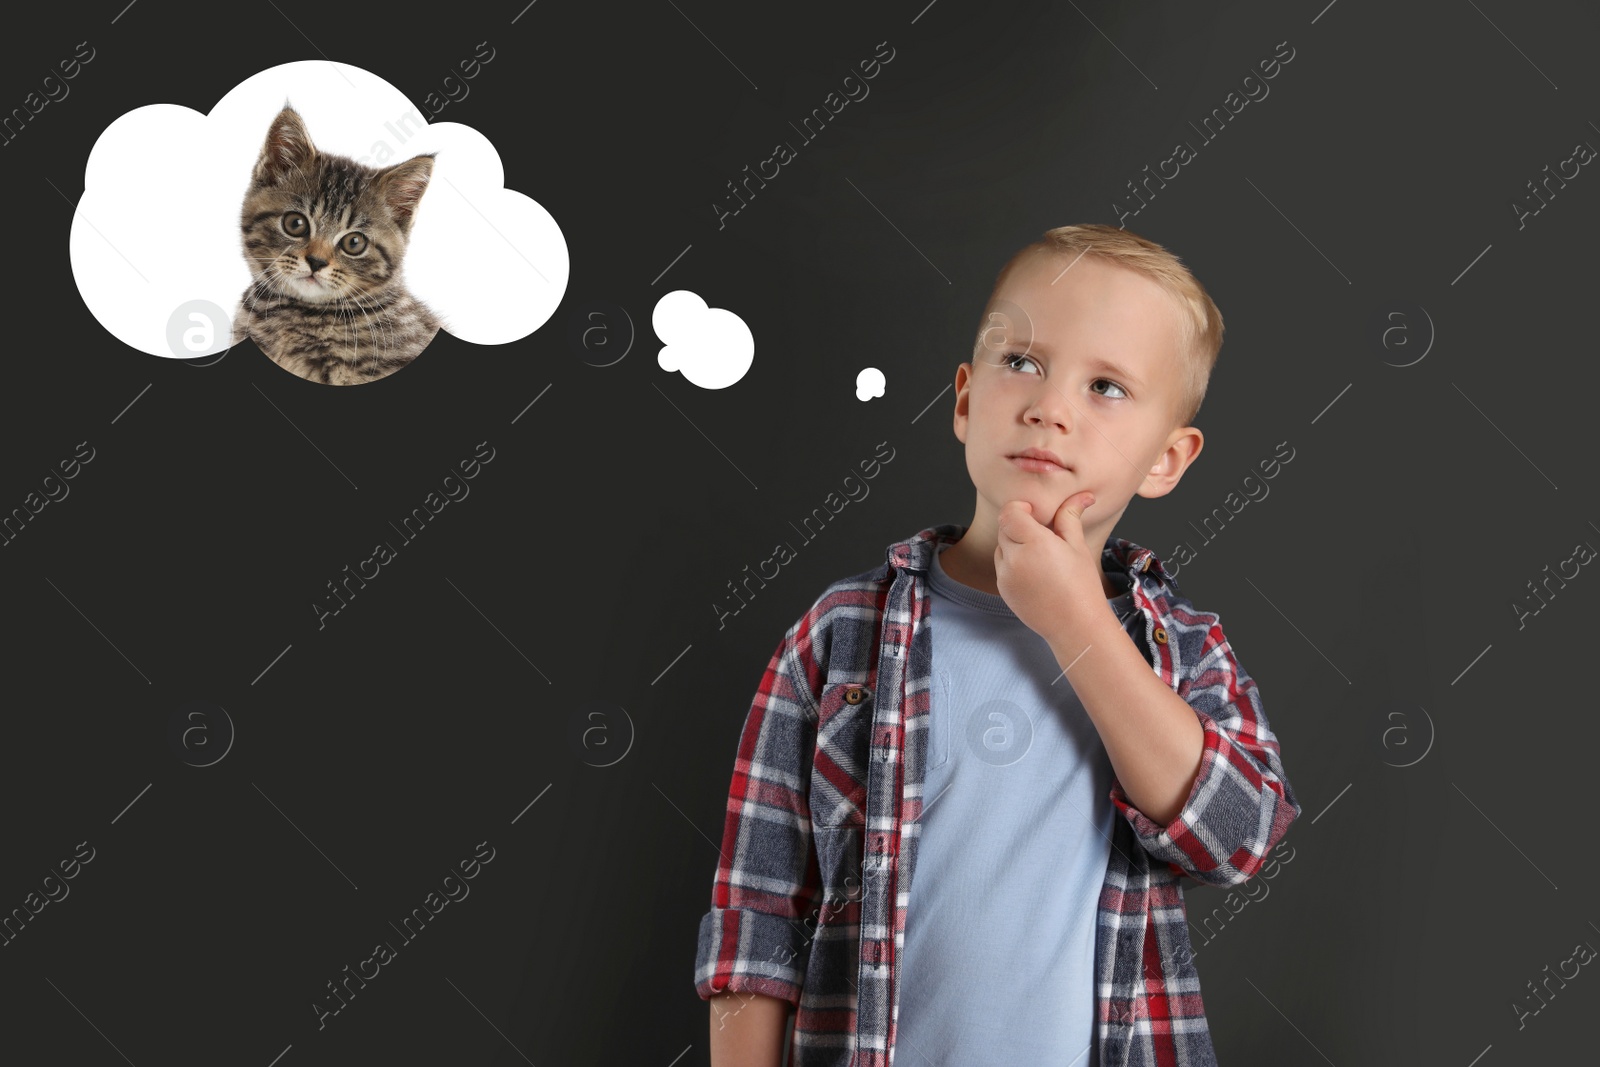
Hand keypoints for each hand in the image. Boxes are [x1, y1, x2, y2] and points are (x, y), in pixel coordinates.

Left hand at [993, 493, 1107, 646]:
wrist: (1075, 626)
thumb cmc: (1082, 586)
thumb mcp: (1078, 547)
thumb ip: (1069, 517)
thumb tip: (1082, 495)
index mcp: (1035, 544)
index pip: (1009, 512)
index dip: (1020, 508)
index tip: (1035, 514)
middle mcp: (1015, 559)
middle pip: (1004, 528)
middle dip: (1019, 526)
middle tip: (1043, 537)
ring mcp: (1005, 576)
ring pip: (1001, 547)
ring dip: (1014, 545)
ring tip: (1041, 558)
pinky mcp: (1002, 589)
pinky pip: (1001, 566)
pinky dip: (1013, 563)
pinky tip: (1036, 574)